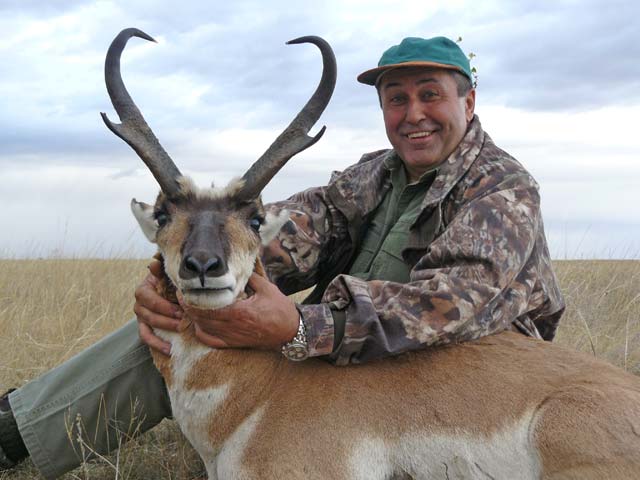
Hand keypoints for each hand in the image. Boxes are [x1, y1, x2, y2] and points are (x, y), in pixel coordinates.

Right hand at [134, 259, 182, 355]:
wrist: (176, 292)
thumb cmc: (173, 283)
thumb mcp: (170, 276)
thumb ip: (162, 271)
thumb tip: (153, 263)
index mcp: (144, 288)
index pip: (146, 297)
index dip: (163, 305)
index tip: (180, 310)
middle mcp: (139, 303)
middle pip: (148, 313)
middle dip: (166, 318)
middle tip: (183, 321)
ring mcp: (141, 316)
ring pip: (148, 325)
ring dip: (164, 329)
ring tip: (180, 331)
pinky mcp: (145, 327)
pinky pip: (146, 337)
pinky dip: (157, 344)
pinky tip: (170, 350)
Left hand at [181, 273, 299, 350]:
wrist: (291, 332)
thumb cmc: (280, 310)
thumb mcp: (267, 288)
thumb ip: (249, 277)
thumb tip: (236, 267)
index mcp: (239, 311)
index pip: (207, 307)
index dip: (192, 299)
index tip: (184, 290)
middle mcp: (233, 326)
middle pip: (201, 318)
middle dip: (188, 307)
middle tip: (182, 296)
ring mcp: (232, 337)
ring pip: (204, 329)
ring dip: (193, 318)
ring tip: (187, 306)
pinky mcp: (234, 343)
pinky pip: (211, 341)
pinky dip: (201, 333)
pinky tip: (199, 324)